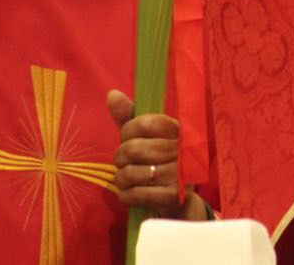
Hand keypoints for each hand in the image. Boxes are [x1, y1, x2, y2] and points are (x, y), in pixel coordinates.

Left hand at [106, 89, 207, 219]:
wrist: (178, 200)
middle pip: (132, 149)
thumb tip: (112, 94)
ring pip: (129, 173)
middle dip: (120, 160)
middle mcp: (182, 149)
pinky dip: (125, 197)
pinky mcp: (173, 196)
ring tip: (129, 180)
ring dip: (121, 180)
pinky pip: (134, 194)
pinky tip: (132, 194)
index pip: (141, 124)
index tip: (129, 140)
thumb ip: (128, 117)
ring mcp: (179, 173)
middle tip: (125, 164)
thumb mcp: (145, 137)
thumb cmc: (157, 162)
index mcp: (177, 130)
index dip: (126, 133)